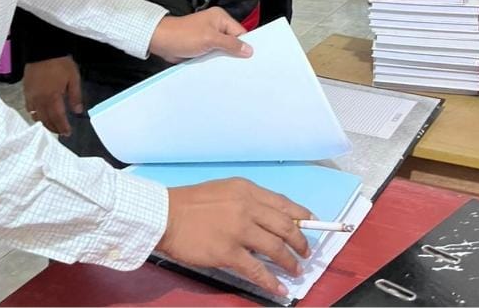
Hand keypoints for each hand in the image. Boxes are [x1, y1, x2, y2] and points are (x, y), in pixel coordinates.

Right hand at [23, 56, 82, 135]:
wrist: (43, 50)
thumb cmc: (60, 63)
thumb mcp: (73, 78)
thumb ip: (75, 96)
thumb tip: (78, 111)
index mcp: (53, 97)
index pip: (58, 117)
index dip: (63, 127)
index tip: (67, 133)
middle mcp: (40, 100)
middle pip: (46, 120)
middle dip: (54, 128)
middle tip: (61, 133)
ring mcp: (31, 96)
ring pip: (36, 116)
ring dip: (44, 124)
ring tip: (51, 127)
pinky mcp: (26, 91)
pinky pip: (29, 108)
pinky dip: (35, 115)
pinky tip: (39, 116)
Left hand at [149, 7, 252, 64]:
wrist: (162, 42)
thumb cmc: (181, 34)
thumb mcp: (210, 39)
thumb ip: (230, 44)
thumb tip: (247, 49)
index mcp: (220, 18)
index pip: (240, 32)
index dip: (245, 44)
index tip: (249, 57)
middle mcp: (215, 26)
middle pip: (233, 41)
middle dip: (234, 53)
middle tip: (238, 64)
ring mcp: (209, 36)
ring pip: (223, 50)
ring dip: (223, 58)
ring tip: (224, 65)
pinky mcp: (202, 46)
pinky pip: (214, 54)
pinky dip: (215, 61)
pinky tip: (216, 67)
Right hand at [156, 178, 311, 296]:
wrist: (167, 215)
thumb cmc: (192, 203)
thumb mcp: (226, 190)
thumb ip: (249, 201)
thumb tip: (271, 218)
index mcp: (247, 190)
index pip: (283, 203)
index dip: (302, 215)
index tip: (312, 223)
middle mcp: (247, 207)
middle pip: (285, 226)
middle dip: (300, 241)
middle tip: (306, 252)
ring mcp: (239, 230)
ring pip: (276, 248)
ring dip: (290, 262)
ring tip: (296, 270)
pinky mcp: (228, 253)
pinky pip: (257, 270)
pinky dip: (272, 280)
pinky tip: (280, 287)